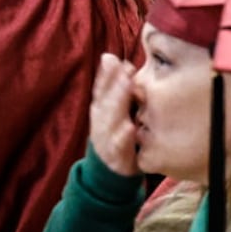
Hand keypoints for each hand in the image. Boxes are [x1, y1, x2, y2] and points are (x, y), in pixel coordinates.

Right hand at [90, 54, 140, 176]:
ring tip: (127, 88)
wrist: (110, 172)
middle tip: (123, 69)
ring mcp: (106, 141)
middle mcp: (100, 124)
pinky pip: (119, 148)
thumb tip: (119, 60)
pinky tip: (130, 128)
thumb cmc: (117, 133)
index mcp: (100, 111)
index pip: (100, 90)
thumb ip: (117, 87)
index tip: (111, 59)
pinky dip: (123, 138)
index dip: (105, 75)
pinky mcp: (116, 158)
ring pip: (109, 122)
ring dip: (117, 105)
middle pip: (104, 103)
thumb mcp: (115, 110)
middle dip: (112, 85)